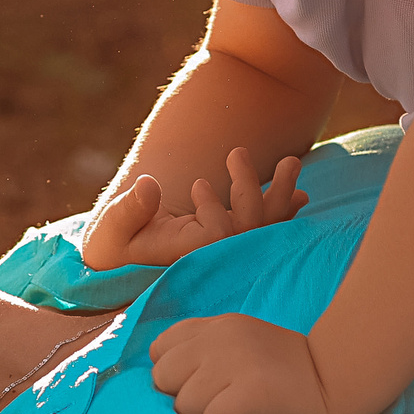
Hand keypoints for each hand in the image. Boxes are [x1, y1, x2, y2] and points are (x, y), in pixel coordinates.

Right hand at [81, 147, 307, 270]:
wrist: (122, 261)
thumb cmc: (115, 245)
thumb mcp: (114, 228)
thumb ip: (130, 209)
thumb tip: (150, 185)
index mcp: (187, 257)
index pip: (219, 237)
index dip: (215, 211)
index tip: (197, 186)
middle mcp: (214, 258)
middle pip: (250, 231)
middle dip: (253, 192)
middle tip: (237, 153)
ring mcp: (227, 251)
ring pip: (265, 230)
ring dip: (280, 196)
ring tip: (292, 161)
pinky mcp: (233, 241)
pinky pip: (266, 230)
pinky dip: (283, 210)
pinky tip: (299, 194)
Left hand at [149, 313, 335, 413]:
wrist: (337, 378)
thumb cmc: (287, 371)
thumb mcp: (240, 345)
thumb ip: (204, 353)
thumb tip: (163, 387)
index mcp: (216, 326)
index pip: (160, 350)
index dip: (174, 376)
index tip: (202, 386)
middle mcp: (219, 338)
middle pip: (163, 379)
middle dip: (184, 399)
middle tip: (218, 404)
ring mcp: (234, 362)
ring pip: (185, 405)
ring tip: (239, 413)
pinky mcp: (250, 390)